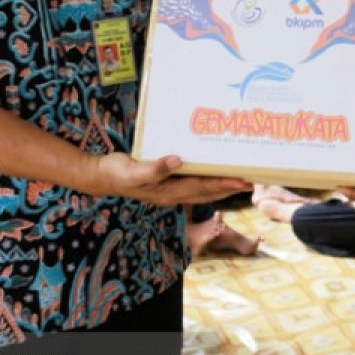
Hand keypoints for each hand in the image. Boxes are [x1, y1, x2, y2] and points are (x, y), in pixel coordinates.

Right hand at [90, 152, 250, 204]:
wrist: (102, 176)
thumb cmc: (117, 173)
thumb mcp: (133, 171)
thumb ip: (154, 169)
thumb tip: (177, 161)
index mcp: (168, 192)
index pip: (202, 188)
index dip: (222, 185)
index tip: (241, 181)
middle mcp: (173, 193)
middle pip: (208, 193)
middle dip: (230, 188)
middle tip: (252, 182)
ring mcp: (171, 190)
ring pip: (203, 190)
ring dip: (223, 186)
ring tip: (241, 181)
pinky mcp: (168, 183)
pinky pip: (194, 183)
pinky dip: (208, 180)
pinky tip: (215, 173)